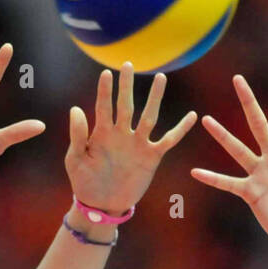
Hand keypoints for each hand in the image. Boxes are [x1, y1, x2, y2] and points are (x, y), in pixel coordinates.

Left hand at [66, 63, 196, 213]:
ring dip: (154, 98)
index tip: (106, 73)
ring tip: (161, 78)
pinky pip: (169, 141)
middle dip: (127, 86)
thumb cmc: (84, 181)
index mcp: (102, 133)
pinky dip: (180, 129)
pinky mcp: (151, 157)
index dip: (105, 90)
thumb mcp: (75, 159)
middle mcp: (121, 134)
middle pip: (126, 105)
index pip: (104, 106)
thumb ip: (77, 135)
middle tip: (129, 64)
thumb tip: (76, 108)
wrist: (102, 204)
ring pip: (149, 117)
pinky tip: (192, 116)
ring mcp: (137, 144)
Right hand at [191, 70, 267, 260]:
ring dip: (222, 135)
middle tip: (237, 79)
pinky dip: (213, 178)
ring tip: (206, 119)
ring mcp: (261, 174)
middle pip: (259, 123)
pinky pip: (228, 183)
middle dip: (248, 101)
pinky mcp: (251, 192)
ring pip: (238, 149)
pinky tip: (195, 172)